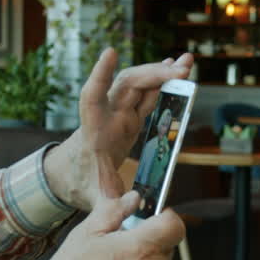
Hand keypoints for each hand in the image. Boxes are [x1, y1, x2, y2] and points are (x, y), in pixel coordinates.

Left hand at [45, 48, 192, 210]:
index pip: (92, 97)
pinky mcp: (129, 116)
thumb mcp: (94, 198)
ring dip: (161, 72)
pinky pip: (147, 95)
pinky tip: (178, 72)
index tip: (109, 53)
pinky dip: (162, 83)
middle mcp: (106, 115)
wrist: (73, 175)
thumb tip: (135, 206)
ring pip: (139, 84)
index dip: (100, 75)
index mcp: (95, 131)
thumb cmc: (81, 184)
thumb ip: (111, 203)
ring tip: (187, 63)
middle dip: (153, 74)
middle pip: (127, 85)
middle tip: (182, 69)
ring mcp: (118, 113)